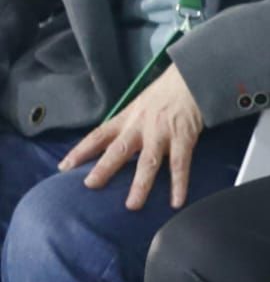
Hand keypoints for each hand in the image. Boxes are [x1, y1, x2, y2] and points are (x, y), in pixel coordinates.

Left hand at [58, 64, 203, 210]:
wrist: (193, 76)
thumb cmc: (167, 91)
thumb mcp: (141, 103)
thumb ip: (129, 123)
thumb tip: (114, 145)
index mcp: (128, 117)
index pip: (99, 135)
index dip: (81, 151)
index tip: (64, 166)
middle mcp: (141, 126)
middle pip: (119, 150)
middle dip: (104, 168)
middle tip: (90, 186)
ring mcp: (162, 133)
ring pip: (148, 161)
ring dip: (141, 184)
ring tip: (132, 205)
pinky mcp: (184, 137)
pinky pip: (180, 164)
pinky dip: (179, 184)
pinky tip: (177, 201)